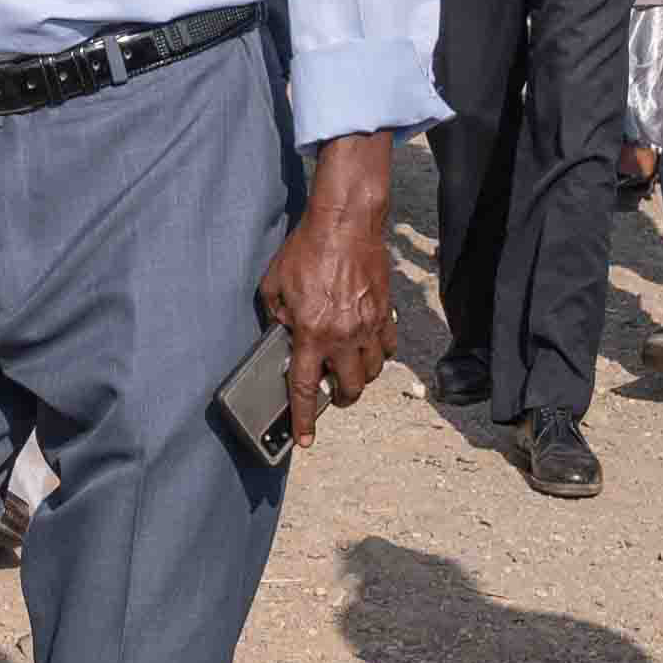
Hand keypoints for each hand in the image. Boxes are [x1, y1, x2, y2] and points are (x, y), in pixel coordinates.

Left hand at [259, 157, 395, 441]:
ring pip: (373, 372)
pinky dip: (379, 354)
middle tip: (333, 395)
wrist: (346, 223)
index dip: (304, 418)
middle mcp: (342, 336)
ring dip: (360, 378)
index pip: (305, 387)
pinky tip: (369, 347)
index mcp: (311, 333)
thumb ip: (276, 314)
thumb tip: (283, 331)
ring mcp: (368, 325)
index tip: (305, 439)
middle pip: (349, 388)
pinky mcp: (385, 312)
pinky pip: (388, 346)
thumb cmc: (307, 249)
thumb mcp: (274, 284)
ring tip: (350, 372)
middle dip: (340, 399)